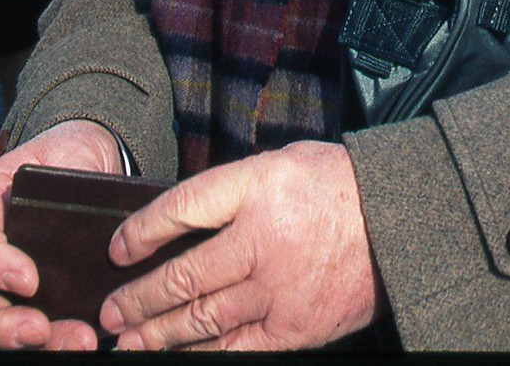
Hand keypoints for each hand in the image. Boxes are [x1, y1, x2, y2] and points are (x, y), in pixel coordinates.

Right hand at [0, 118, 123, 351]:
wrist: (86, 161)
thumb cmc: (72, 157)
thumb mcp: (69, 156)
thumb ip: (69, 183)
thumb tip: (91, 224)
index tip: (29, 282)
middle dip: (2, 323)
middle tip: (39, 332)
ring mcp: (1, 274)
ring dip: (33, 339)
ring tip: (77, 342)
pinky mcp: (30, 295)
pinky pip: (29, 322)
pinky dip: (53, 337)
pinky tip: (83, 339)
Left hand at [101, 141, 385, 350]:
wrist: (398, 222)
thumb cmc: (337, 185)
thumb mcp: (283, 162)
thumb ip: (235, 190)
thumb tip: (180, 220)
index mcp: (260, 186)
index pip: (183, 208)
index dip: (142, 231)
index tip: (117, 247)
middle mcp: (263, 239)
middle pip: (184, 275)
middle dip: (139, 298)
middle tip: (111, 311)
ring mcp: (278, 289)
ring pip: (202, 319)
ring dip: (158, 334)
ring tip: (130, 341)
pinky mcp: (294, 328)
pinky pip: (236, 347)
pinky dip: (202, 354)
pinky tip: (179, 357)